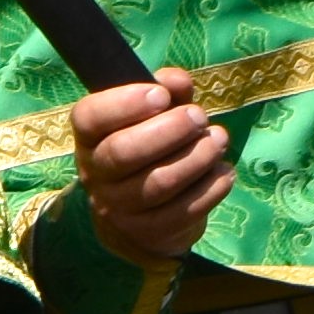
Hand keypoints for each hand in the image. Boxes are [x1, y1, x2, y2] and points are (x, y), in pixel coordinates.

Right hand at [67, 79, 236, 267]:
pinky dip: (210, 188)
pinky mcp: (147, 233)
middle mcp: (95, 174)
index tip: (162, 94)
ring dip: (196, 158)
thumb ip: (166, 91)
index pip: (90, 117)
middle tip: (199, 117)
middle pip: (123, 152)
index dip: (124, 103)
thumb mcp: (152, 114)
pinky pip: (182, 212)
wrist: (137, 214)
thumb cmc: (148, 146)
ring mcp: (118, 208)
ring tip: (219, 140)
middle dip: (169, 130)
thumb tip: (179, 81)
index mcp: (89, 137)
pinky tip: (224, 171)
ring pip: (157, 183)